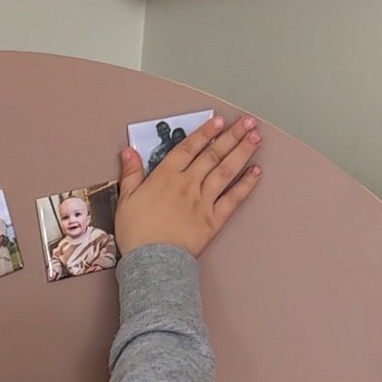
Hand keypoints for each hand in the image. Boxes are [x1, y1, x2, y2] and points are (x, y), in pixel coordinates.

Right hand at [115, 114, 261, 257]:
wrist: (151, 261)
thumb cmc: (137, 234)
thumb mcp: (126, 200)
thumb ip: (130, 174)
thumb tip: (128, 151)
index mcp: (166, 177)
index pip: (189, 148)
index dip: (205, 132)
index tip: (219, 121)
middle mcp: (188, 184)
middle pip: (213, 155)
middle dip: (232, 136)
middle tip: (247, 122)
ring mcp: (203, 201)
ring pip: (225, 171)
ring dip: (242, 152)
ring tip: (255, 138)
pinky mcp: (214, 219)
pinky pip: (233, 198)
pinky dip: (246, 184)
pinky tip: (256, 172)